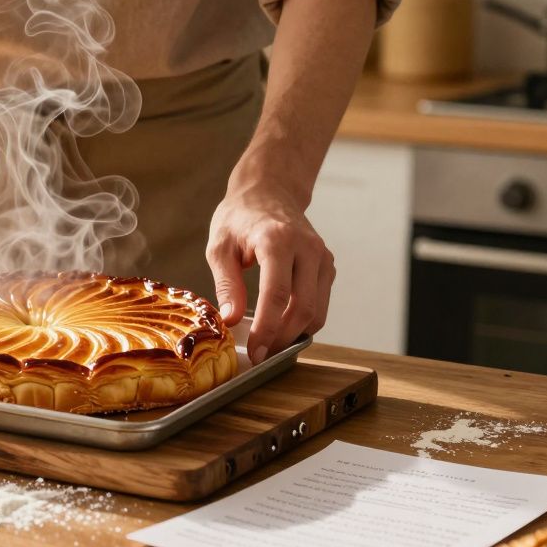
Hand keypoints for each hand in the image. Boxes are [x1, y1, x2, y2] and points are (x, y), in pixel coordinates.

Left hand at [205, 179, 334, 363]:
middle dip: (282, 337)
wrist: (268, 192)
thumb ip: (226, 283)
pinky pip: (320, 303)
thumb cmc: (239, 218)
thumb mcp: (220, 247)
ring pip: (317, 310)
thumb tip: (231, 319)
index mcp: (277, 240)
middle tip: (261, 354)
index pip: (278, 294)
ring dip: (294, 333)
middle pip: (303, 307)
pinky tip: (281, 325)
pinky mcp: (326, 266)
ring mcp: (322, 257)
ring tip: (269, 343)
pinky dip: (303, 320)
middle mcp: (307, 248)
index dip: (267, 328)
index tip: (256, 351)